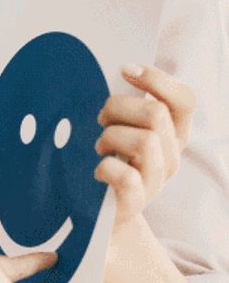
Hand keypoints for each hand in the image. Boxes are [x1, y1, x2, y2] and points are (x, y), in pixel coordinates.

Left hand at [95, 63, 194, 227]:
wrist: (102, 212)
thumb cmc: (112, 161)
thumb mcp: (125, 129)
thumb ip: (129, 106)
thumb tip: (123, 71)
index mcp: (173, 133)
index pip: (184, 99)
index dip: (157, 79)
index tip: (126, 70)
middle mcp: (171, 156)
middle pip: (155, 113)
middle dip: (118, 107)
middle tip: (102, 119)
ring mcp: (157, 180)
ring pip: (144, 141)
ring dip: (111, 137)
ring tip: (101, 147)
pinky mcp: (137, 201)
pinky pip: (126, 176)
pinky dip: (106, 168)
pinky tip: (99, 170)